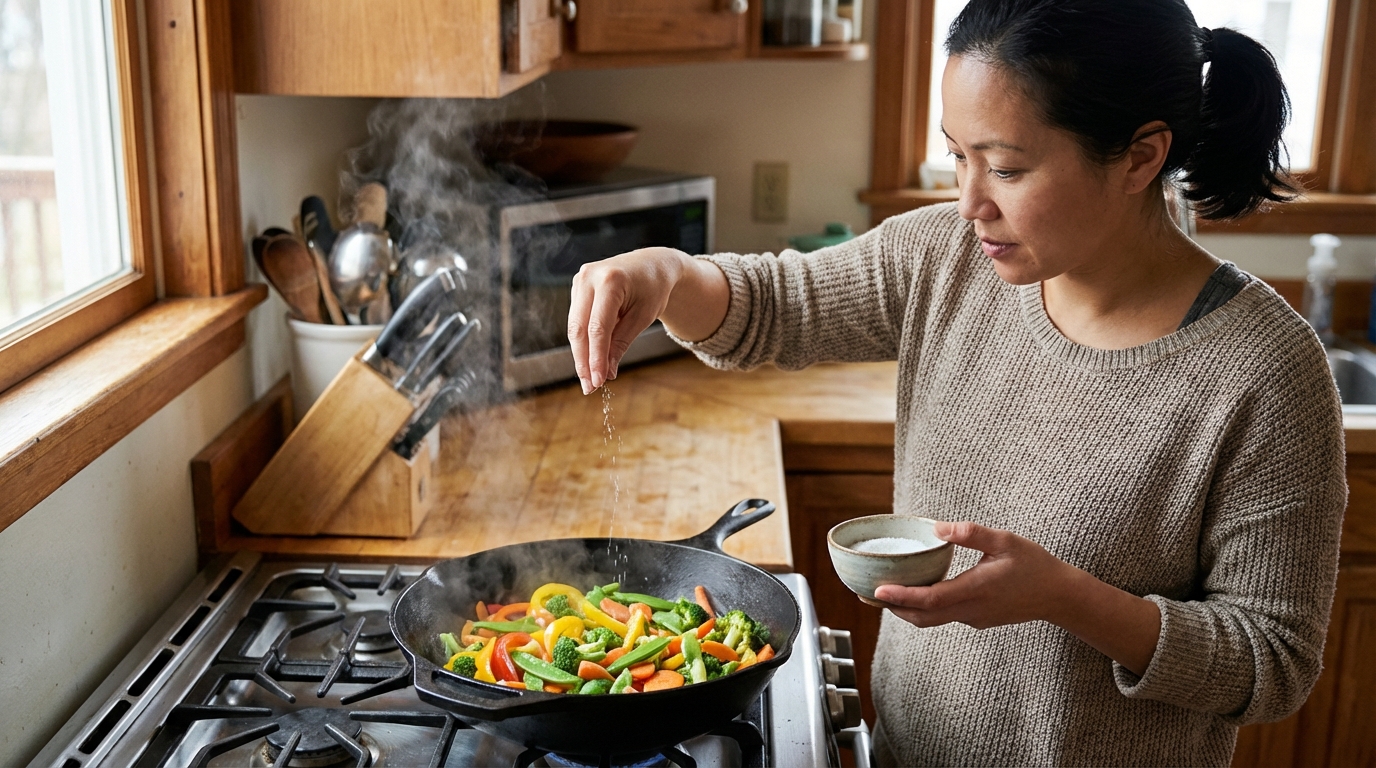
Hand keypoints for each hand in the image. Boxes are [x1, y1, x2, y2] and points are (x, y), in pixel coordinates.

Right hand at [567, 247, 728, 393]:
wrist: (653, 264)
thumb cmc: (653, 289)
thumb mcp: (642, 317)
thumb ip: (621, 343)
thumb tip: (605, 373)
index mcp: (610, 280)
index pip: (598, 328)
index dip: (595, 358)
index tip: (598, 382)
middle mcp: (589, 277)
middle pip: (579, 328)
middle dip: (583, 361)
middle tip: (590, 387)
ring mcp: (580, 280)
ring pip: (574, 326)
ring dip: (581, 354)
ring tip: (590, 379)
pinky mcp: (577, 287)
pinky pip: (577, 320)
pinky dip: (583, 341)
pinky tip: (590, 360)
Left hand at [874, 520, 1161, 674]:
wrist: (1060, 596)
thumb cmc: (1034, 565)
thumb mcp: (1004, 540)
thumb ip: (971, 533)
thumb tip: (938, 527)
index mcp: (974, 591)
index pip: (928, 599)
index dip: (900, 597)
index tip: (876, 590)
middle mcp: (970, 610)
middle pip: (921, 617)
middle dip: (891, 608)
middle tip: (864, 593)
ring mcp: (973, 618)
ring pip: (930, 619)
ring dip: (904, 609)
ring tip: (881, 593)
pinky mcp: (976, 618)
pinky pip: (942, 615)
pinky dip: (922, 607)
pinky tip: (914, 591)